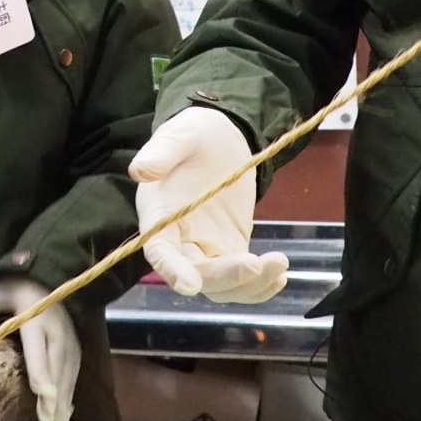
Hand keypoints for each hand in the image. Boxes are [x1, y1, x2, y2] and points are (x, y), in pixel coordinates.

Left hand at [0, 278, 79, 420]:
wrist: (46, 277)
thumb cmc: (15, 288)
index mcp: (35, 318)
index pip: (37, 347)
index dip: (40, 370)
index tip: (42, 392)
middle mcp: (55, 330)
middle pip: (55, 365)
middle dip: (54, 394)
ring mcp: (68, 338)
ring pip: (68, 371)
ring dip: (64, 398)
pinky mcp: (73, 345)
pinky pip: (73, 370)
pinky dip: (70, 391)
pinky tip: (66, 412)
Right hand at [129, 107, 288, 302]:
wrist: (219, 137)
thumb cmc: (193, 134)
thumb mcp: (178, 136)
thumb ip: (160, 153)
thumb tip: (140, 171)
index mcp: (158, 216)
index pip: (160, 252)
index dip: (172, 270)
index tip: (190, 285)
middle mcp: (178, 240)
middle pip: (196, 273)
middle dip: (224, 277)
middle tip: (255, 264)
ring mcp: (206, 248)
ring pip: (221, 284)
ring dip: (249, 285)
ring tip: (279, 264)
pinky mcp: (229, 247)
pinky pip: (242, 278)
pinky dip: (261, 284)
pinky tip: (280, 275)